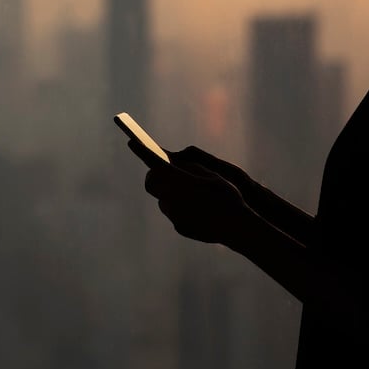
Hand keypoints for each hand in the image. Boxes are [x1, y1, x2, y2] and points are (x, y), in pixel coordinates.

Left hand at [133, 140, 249, 244]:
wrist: (236, 227)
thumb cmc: (227, 196)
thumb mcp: (211, 174)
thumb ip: (189, 167)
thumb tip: (172, 163)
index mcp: (180, 181)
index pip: (155, 163)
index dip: (142, 151)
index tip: (132, 142)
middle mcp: (172, 198)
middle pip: (151, 182)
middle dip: (154, 175)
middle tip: (162, 169)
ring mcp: (174, 214)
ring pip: (162, 199)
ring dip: (168, 192)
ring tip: (187, 190)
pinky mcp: (178, 226)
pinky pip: (173, 213)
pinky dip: (179, 207)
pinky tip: (196, 207)